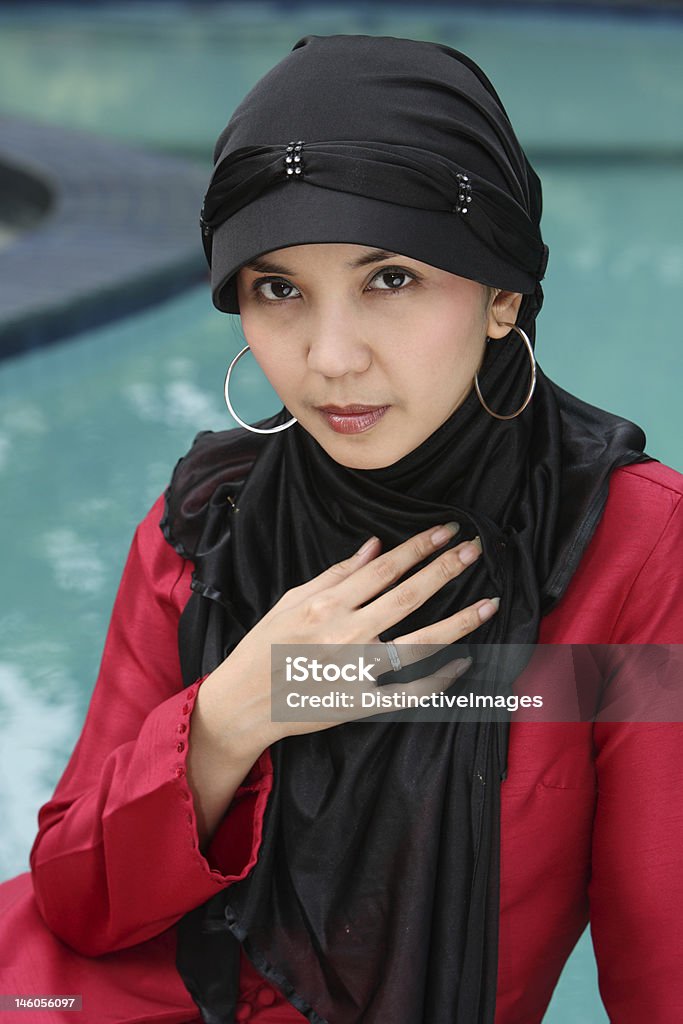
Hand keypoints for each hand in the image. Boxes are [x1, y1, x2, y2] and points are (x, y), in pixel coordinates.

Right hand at [200, 523, 497, 760]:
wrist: (245, 702)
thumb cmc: (265, 646)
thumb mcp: (292, 600)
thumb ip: (335, 574)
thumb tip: (374, 546)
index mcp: (327, 605)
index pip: (384, 568)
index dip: (419, 548)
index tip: (447, 531)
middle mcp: (346, 634)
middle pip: (407, 596)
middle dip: (445, 570)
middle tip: (475, 549)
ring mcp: (357, 671)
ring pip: (419, 642)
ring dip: (458, 621)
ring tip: (489, 602)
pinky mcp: (364, 704)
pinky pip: (411, 691)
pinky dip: (439, 678)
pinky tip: (463, 662)